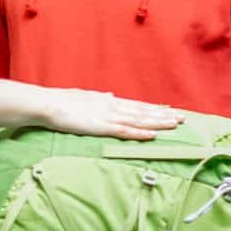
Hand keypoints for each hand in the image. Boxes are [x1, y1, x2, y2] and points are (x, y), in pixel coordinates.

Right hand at [43, 89, 182, 140]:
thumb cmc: (62, 101)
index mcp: (108, 100)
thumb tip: (110, 95)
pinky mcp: (101, 126)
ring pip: (139, 120)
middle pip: (143, 111)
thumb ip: (99, 98)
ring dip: (157, 122)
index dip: (153, 108)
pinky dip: (140, 133)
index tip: (168, 109)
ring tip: (174, 124)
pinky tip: (153, 135)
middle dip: (163, 115)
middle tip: (182, 117)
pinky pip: (125, 131)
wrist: (48, 104)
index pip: (136, 105)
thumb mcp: (84, 97)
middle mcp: (112, 106)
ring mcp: (108, 116)